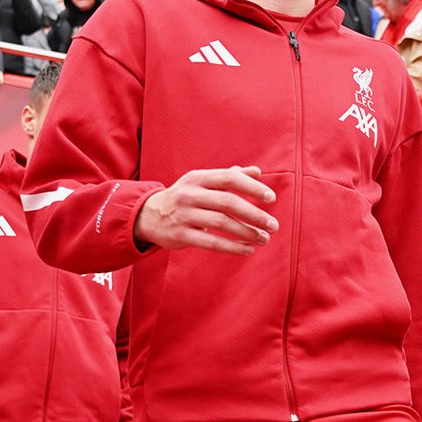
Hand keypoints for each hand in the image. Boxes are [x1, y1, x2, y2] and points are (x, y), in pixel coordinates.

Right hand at [134, 165, 277, 254]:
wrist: (149, 215)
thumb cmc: (185, 197)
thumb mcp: (202, 182)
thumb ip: (229, 176)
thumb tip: (257, 172)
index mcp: (198, 178)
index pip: (229, 178)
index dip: (252, 187)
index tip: (271, 198)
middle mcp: (190, 194)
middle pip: (228, 202)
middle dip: (254, 215)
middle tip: (273, 225)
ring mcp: (184, 215)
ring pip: (222, 223)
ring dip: (247, 232)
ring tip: (264, 239)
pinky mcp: (181, 235)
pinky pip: (211, 242)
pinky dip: (232, 247)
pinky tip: (248, 249)